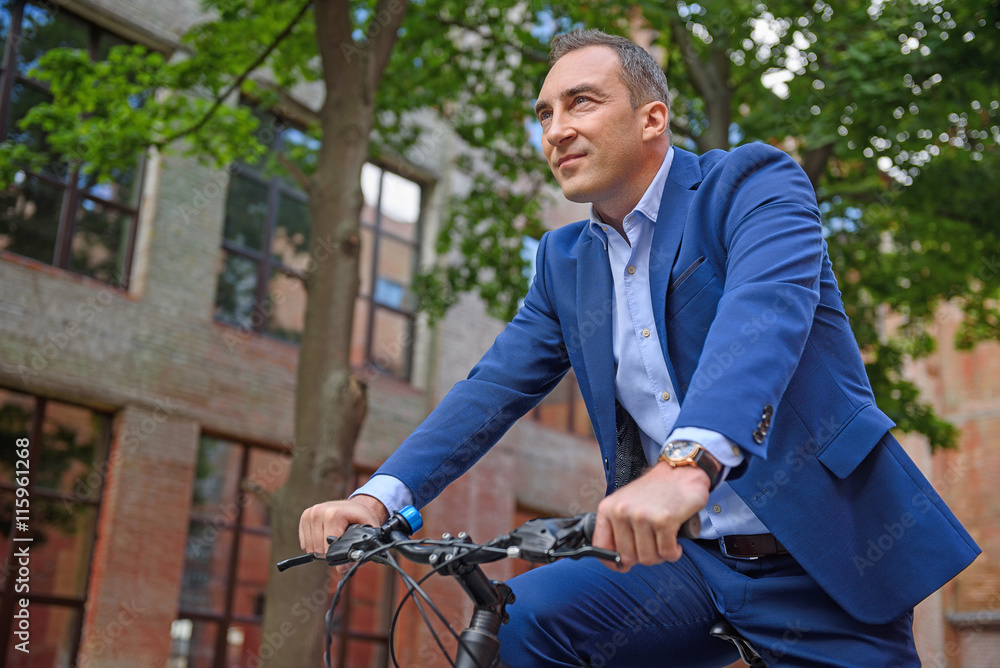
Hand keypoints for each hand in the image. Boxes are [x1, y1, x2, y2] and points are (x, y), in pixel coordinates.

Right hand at [299, 494, 388, 556]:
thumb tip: (340, 568)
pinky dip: (313, 545)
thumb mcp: (367, 533)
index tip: (345, 549)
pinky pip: (304, 542)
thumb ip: (357, 553)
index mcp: (333, 514)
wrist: (356, 505)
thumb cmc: (361, 519)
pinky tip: (324, 538)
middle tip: (340, 543)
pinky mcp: (305, 517)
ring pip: (309, 547)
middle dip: (329, 552)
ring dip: (320, 549)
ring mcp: (310, 513)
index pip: (327, 545)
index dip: (336, 553)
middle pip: (317, 548)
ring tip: (333, 540)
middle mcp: (319, 511)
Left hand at [591, 462, 709, 571]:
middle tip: (654, 544)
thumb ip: (619, 531)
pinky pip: (667, 553)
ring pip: (648, 558)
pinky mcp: (664, 520)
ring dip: (660, 555)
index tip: (623, 566)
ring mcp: (642, 515)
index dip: (612, 562)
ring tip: (664, 540)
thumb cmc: (654, 491)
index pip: (601, 546)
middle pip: (628, 557)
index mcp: (608, 508)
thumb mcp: (626, 504)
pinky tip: (675, 542)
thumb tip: (620, 564)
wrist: (680, 472)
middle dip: (644, 556)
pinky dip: (674, 552)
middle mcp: (622, 511)